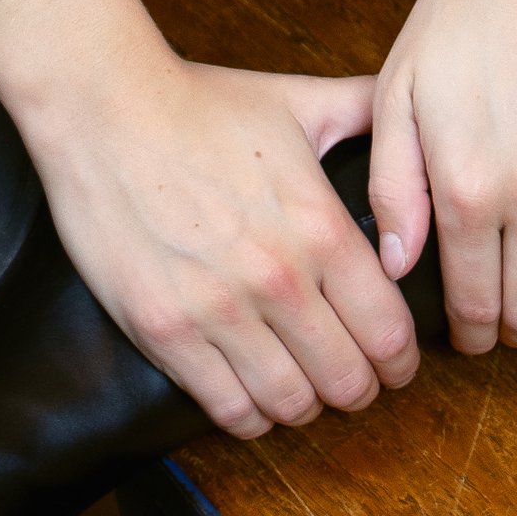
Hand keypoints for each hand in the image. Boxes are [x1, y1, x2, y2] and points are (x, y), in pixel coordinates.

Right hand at [27, 53, 420, 438]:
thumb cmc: (198, 104)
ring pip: (291, 405)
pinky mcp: (165, 331)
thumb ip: (364, 113)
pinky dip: (250, 415)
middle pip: (348, 381)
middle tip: (350, 379)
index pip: (390, 333)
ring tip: (300, 387)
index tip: (395, 362)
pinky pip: (227, 410)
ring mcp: (219, 310)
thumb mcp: (296, 100)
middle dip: (358, 388)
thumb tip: (413, 113)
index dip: (401, 360)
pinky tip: (251, 394)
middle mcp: (279, 278)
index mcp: (320, 226)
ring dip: (304, 406)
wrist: (103, 107)